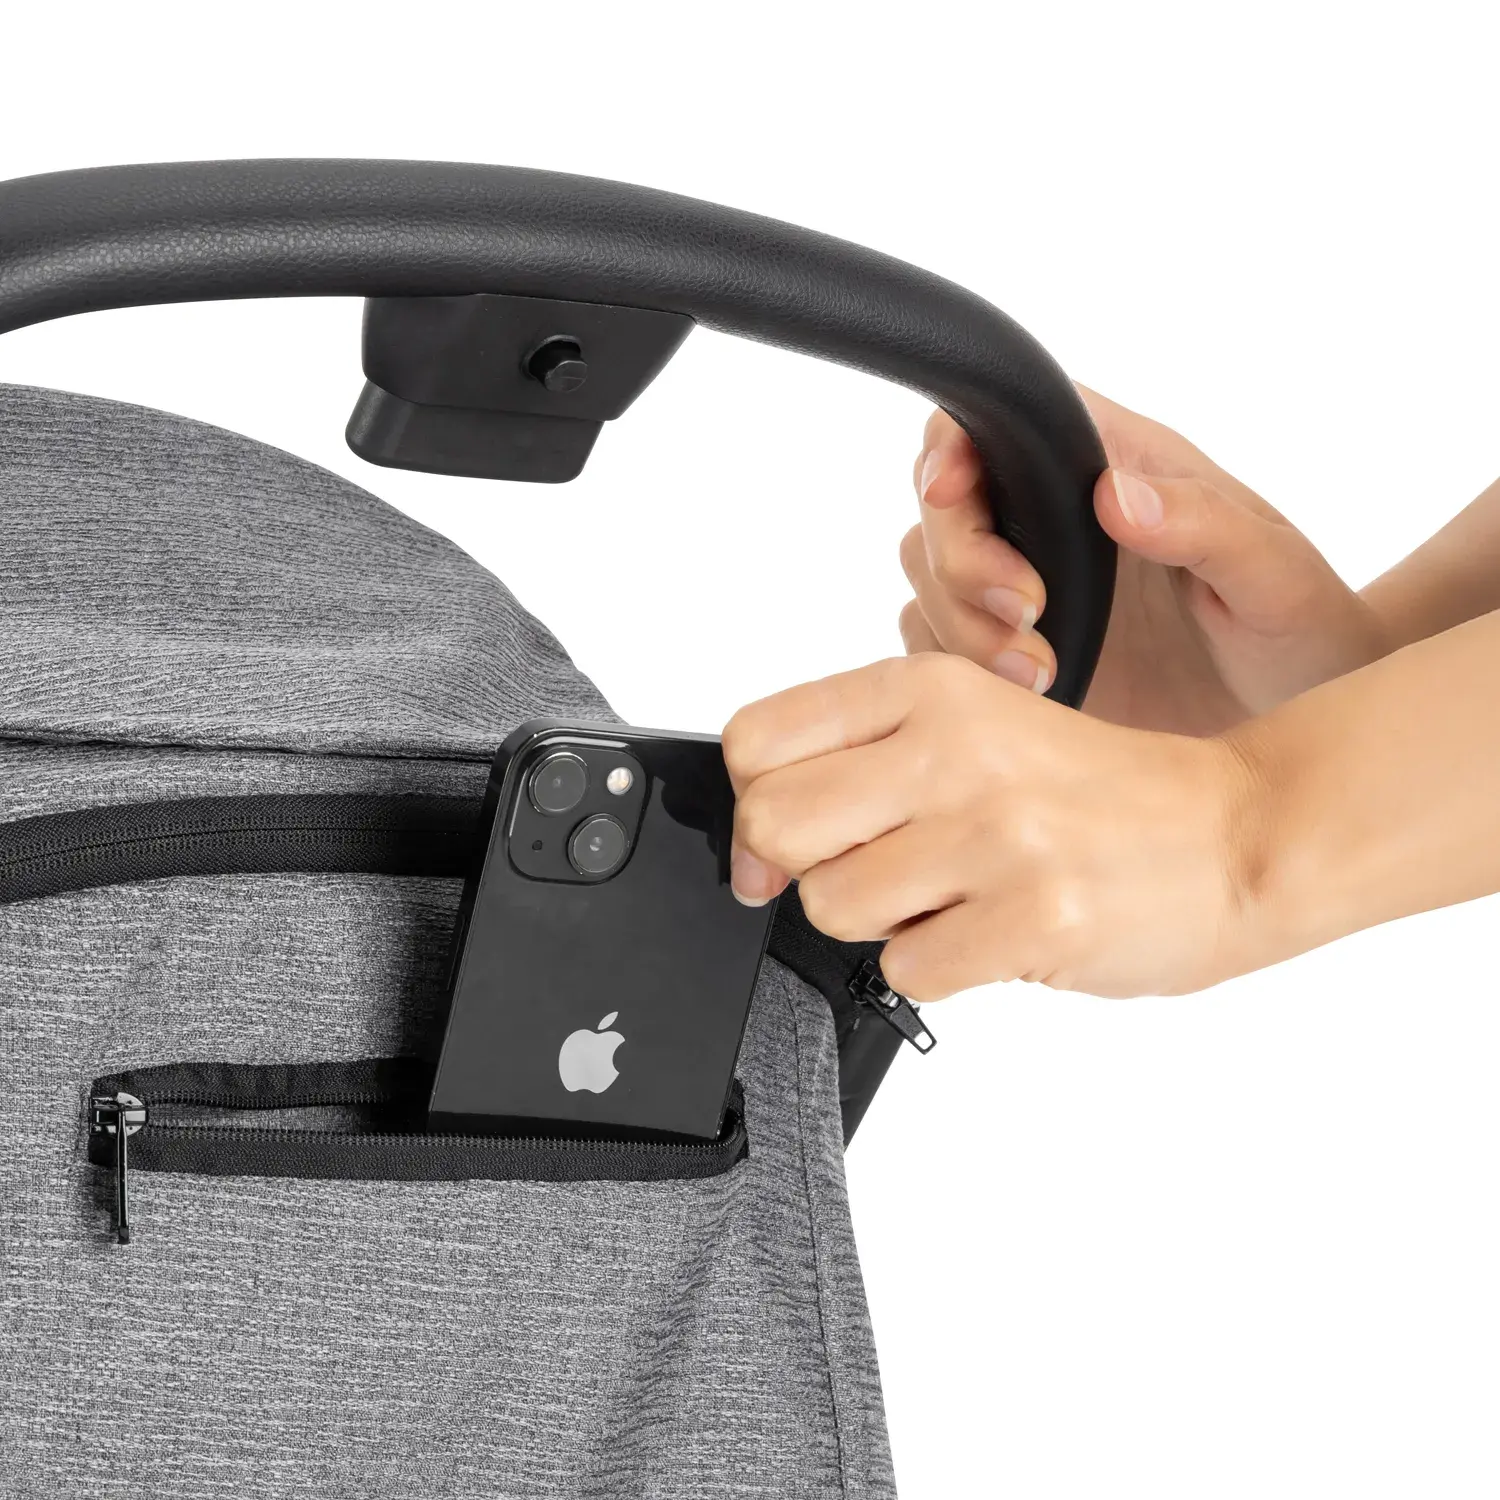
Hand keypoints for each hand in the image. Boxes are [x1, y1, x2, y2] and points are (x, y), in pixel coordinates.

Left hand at [723, 653, 1260, 999]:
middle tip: (869, 872)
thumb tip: (751, 847)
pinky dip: (936, 967)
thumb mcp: (975, 727)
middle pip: (772, 823)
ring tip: (950, 898)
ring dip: (879, 922)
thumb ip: (862, 761)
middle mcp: (956, 748)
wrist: (1234, 833)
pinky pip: (906, 970)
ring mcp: (996, 834)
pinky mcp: (1032, 917)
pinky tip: (991, 932)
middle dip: (801, 868)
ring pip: (831, 905)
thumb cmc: (1094, 790)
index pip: (758, 737)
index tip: (788, 836)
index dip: (751, 800)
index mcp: (932, 687)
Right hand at [899, 389, 1390, 734]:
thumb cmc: (1299, 627)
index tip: (952, 494)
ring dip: (962, 626)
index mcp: (1112, 462)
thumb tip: (1115, 493)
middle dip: (963, 561)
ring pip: (929, 577)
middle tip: (1026, 614)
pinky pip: (937, 645)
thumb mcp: (1274, 575)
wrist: (1299, 722)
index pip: (1000, 420)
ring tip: (1041, 673)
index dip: (955, 445)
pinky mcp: (1012, 652)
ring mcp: (1028, 585)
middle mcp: (1055, 516)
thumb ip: (1201, 524)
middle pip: (943, 506)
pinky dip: (957, 670)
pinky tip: (1027, 695)